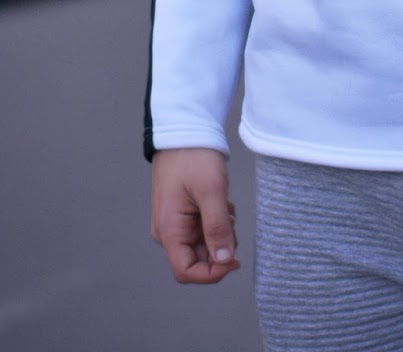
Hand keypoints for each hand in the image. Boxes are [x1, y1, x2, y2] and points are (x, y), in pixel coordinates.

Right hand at [151, 147, 239, 283]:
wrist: (183, 129)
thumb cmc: (194, 157)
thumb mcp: (211, 191)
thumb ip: (217, 228)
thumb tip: (224, 260)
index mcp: (169, 229)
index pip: (186, 272)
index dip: (212, 273)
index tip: (234, 259)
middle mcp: (167, 231)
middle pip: (196, 259)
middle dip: (218, 246)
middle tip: (229, 218)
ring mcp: (174, 222)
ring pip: (202, 244)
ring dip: (219, 231)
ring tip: (224, 205)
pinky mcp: (182, 213)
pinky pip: (202, 229)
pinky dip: (216, 221)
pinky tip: (220, 201)